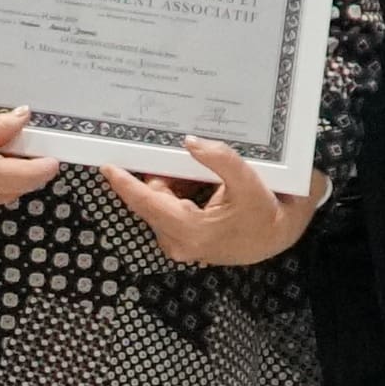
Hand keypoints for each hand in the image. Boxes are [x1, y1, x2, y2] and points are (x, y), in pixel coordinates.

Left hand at [99, 135, 316, 267]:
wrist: (278, 239)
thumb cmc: (264, 213)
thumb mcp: (247, 182)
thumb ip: (219, 160)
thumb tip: (189, 141)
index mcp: (189, 230)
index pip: (147, 203)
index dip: (125, 184)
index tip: (106, 166)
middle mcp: (177, 241)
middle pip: (152, 199)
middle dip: (158, 174)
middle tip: (164, 147)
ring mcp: (179, 244)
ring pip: (160, 203)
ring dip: (170, 182)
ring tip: (193, 166)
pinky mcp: (184, 241)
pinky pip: (169, 210)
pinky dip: (177, 192)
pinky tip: (197, 180)